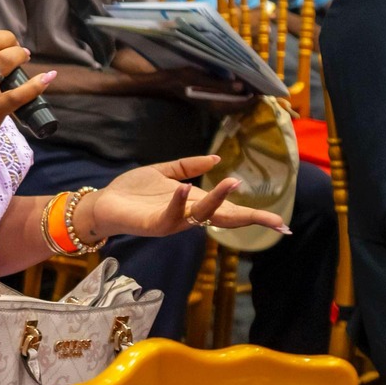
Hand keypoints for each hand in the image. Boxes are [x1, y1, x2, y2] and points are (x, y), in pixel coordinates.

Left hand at [77, 156, 287, 243]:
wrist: (103, 203)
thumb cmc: (132, 191)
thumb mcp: (164, 172)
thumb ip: (188, 166)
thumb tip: (217, 160)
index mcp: (195, 203)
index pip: (231, 210)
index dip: (255, 215)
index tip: (282, 224)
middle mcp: (189, 215)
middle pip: (226, 218)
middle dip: (251, 219)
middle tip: (278, 223)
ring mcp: (173, 221)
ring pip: (202, 215)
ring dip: (217, 201)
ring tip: (234, 184)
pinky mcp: (154, 225)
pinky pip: (170, 215)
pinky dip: (178, 203)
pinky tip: (184, 189)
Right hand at [183, 84, 259, 115]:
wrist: (165, 83)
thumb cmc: (180, 80)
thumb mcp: (199, 79)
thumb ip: (220, 85)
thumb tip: (241, 87)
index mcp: (216, 105)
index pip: (242, 105)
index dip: (255, 98)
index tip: (266, 89)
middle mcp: (218, 107)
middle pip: (242, 106)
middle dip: (253, 97)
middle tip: (264, 85)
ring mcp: (215, 104)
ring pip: (237, 103)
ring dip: (247, 95)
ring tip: (256, 83)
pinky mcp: (212, 99)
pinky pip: (231, 99)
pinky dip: (239, 93)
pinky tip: (242, 84)